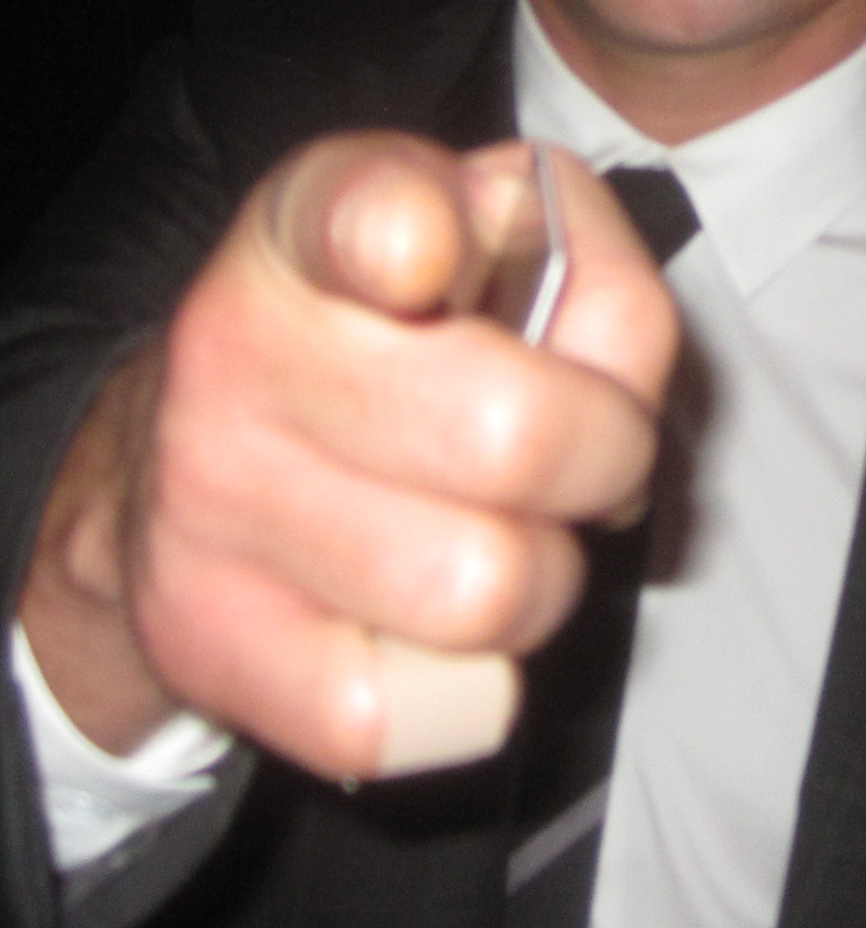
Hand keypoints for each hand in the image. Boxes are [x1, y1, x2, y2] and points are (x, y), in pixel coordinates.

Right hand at [19, 134, 677, 781]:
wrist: (184, 462)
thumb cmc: (393, 338)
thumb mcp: (494, 242)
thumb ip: (592, 269)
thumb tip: (619, 372)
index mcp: (321, 222)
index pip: (362, 213)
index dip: (403, 232)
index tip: (426, 251)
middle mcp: (243, 346)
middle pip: (518, 438)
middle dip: (606, 457)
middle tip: (583, 453)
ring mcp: (212, 499)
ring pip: (486, 590)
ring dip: (542, 578)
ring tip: (504, 532)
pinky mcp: (203, 636)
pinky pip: (398, 713)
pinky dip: (457, 689)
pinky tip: (429, 625)